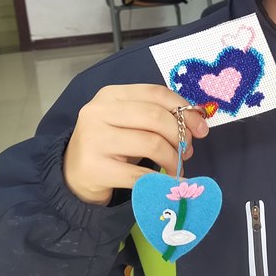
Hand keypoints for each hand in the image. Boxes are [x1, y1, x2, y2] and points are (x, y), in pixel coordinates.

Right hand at [63, 84, 209, 205]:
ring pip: (151, 143)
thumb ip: (158, 116)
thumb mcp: (130, 122)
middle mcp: (99, 112)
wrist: (74, 173)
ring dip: (172, 158)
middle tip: (186, 150)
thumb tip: (197, 122)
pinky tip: (170, 182)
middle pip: (155, 117)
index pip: (156, 93)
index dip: (184, 109)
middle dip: (180, 135)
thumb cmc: (111, 144)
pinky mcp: (96, 168)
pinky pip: (141, 174)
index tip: (201, 127)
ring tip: (175, 166)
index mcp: (111, 95)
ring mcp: (95, 140)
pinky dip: (162, 179)